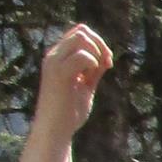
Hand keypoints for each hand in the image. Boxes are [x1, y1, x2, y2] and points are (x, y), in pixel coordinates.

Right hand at [33, 24, 111, 140]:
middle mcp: (53, 56)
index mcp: (58, 57)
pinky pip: (82, 55)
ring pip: (81, 37)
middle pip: (81, 31)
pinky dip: (93, 63)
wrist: (54, 130)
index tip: (107, 63)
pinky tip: (91, 76)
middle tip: (107, 64)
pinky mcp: (59, 73)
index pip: (79, 33)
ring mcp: (54, 63)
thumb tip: (106, 57)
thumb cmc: (68, 112)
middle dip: (101, 44)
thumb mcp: (85, 87)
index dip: (98, 43)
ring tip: (97, 72)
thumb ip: (94, 72)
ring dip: (97, 52)